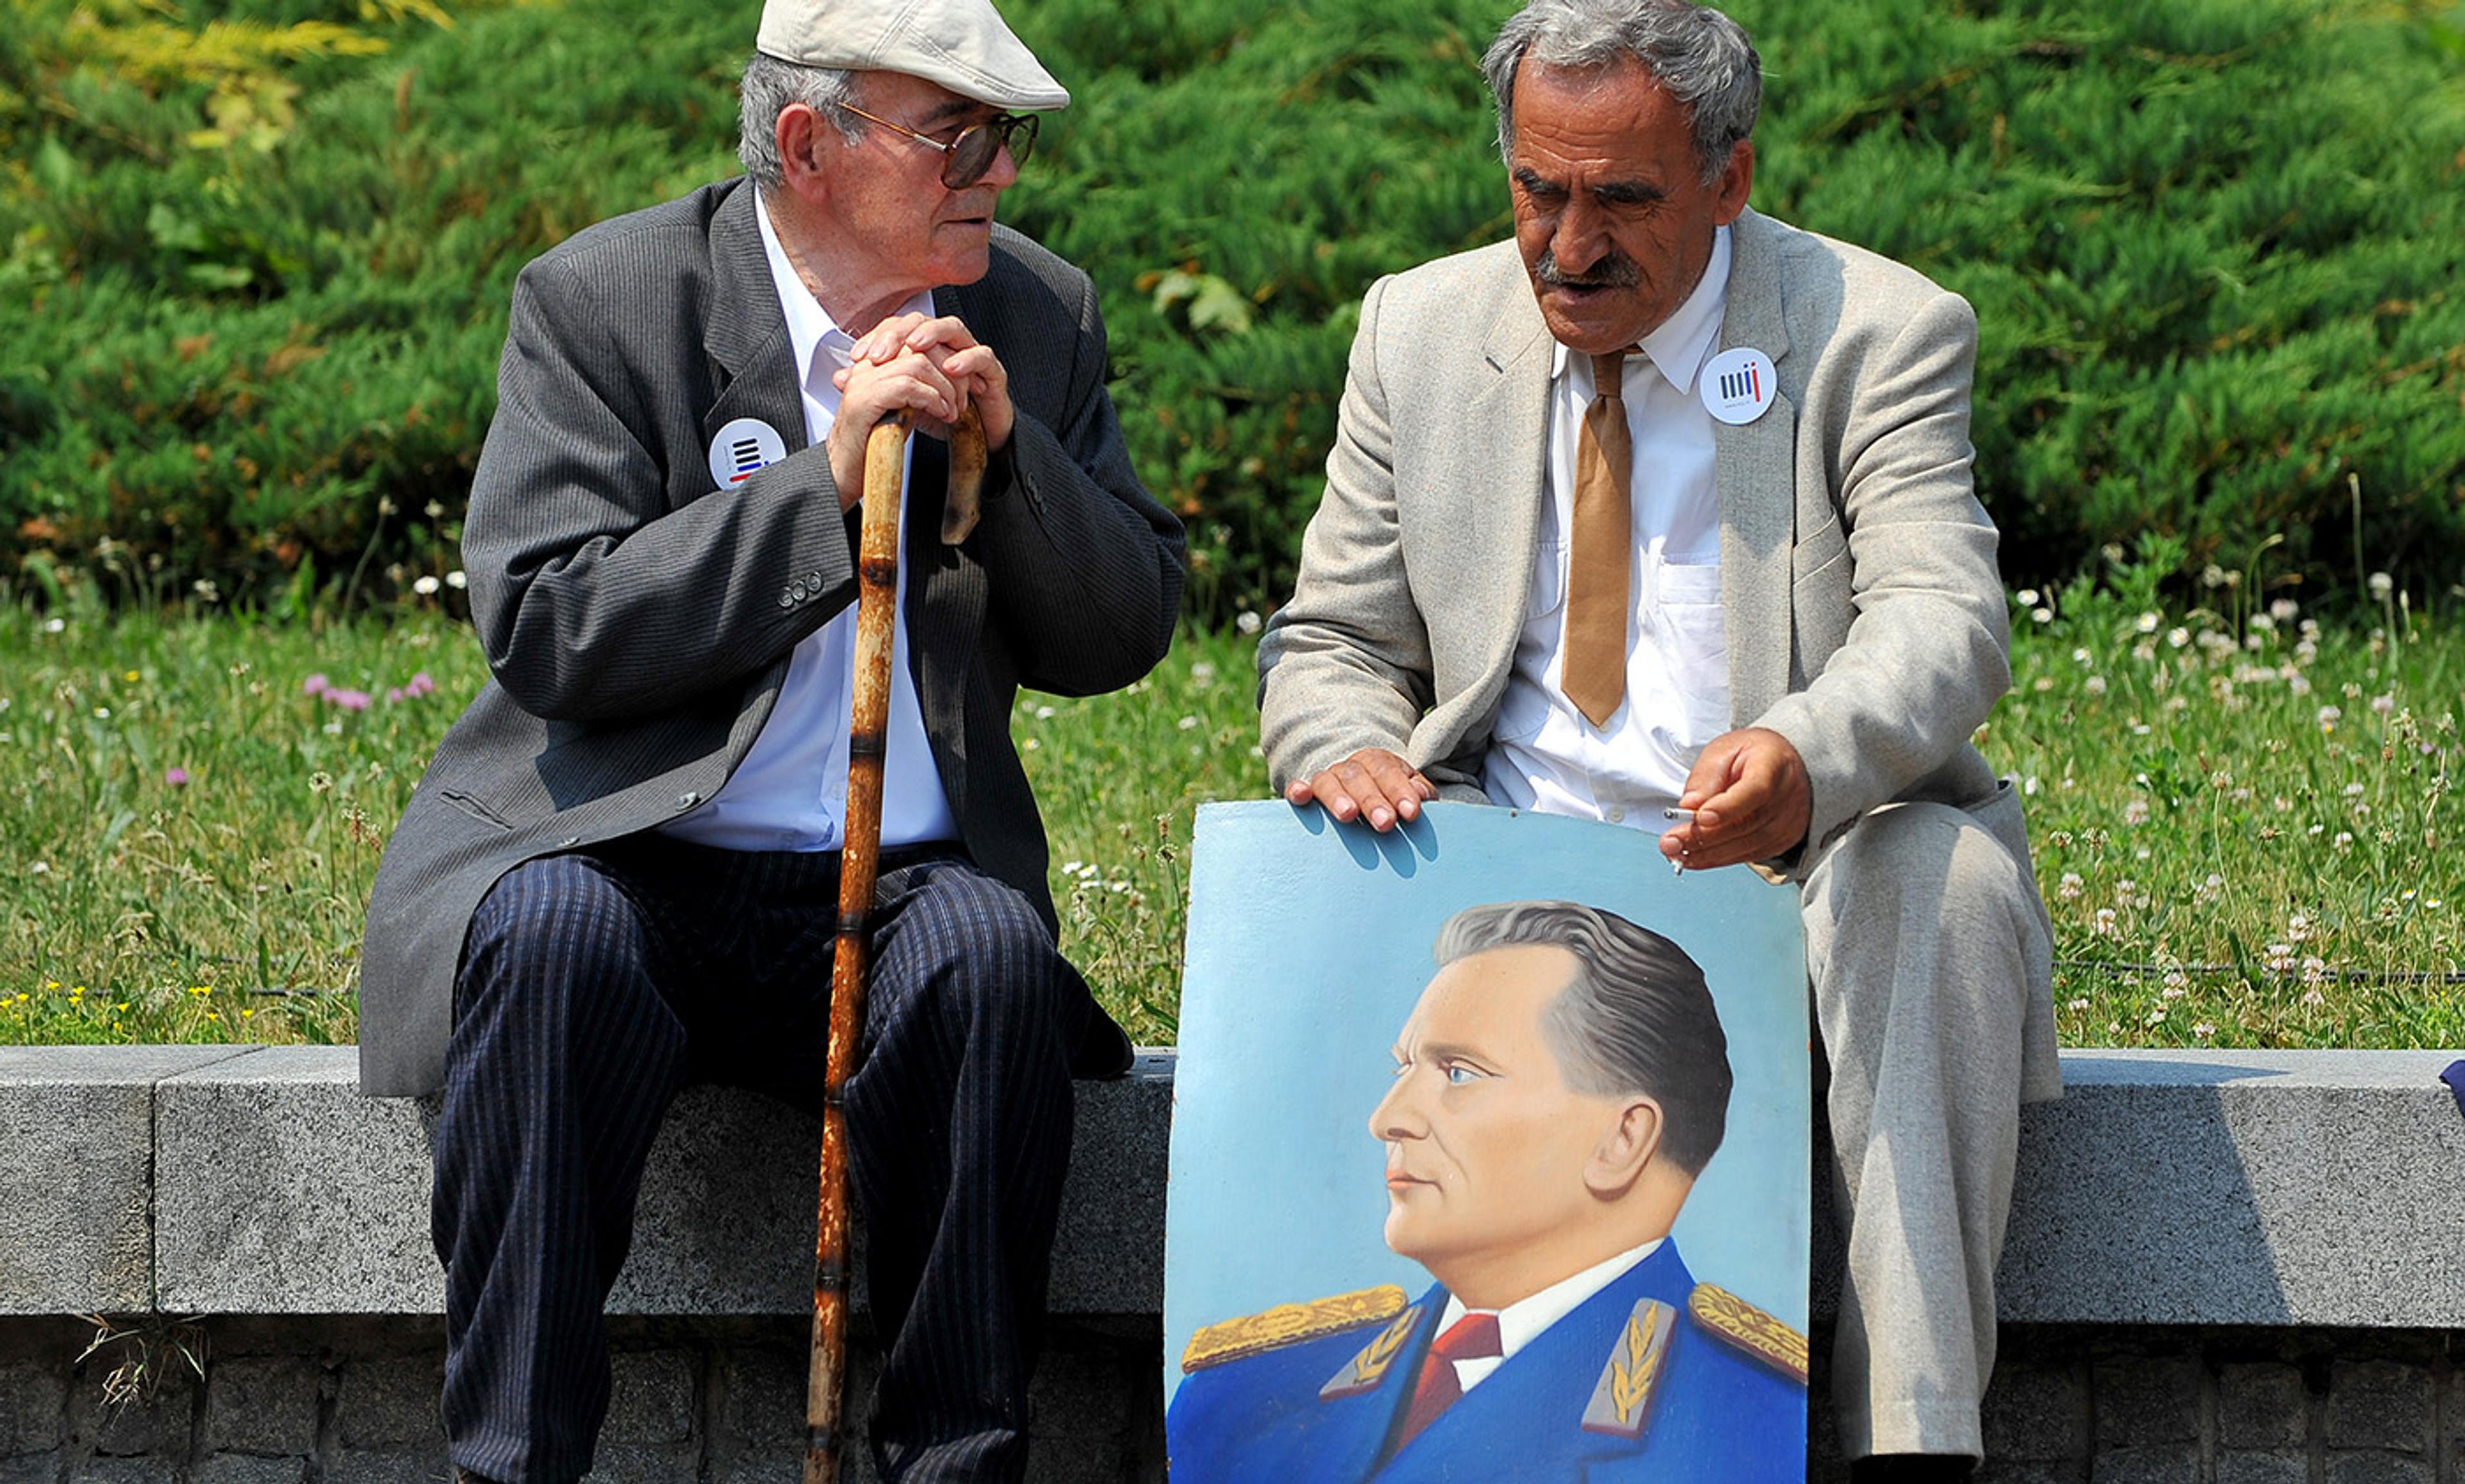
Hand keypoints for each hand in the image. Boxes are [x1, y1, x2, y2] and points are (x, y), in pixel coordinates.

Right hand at [827, 341, 965, 509]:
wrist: (843, 474)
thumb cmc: (872, 447)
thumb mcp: (901, 412)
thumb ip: (917, 393)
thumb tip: (949, 384)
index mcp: (874, 366)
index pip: (913, 341)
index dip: (944, 358)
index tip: (962, 383)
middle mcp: (866, 368)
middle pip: (919, 347)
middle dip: (949, 372)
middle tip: (962, 398)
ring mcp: (863, 382)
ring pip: (917, 363)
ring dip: (944, 387)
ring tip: (952, 409)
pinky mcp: (864, 400)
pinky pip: (907, 386)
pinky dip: (932, 398)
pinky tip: (941, 413)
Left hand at [838, 312, 1014, 447]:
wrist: (978, 442)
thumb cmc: (941, 417)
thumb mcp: (899, 402)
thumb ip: (873, 387)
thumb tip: (838, 377)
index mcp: (925, 349)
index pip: (899, 328)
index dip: (878, 336)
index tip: (858, 355)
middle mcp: (947, 346)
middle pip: (922, 322)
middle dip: (900, 334)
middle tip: (881, 353)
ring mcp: (971, 355)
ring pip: (953, 328)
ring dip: (933, 334)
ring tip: (915, 347)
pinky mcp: (993, 373)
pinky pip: (983, 356)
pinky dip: (968, 358)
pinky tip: (951, 367)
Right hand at [1285, 747, 1434, 831]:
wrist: (1361, 787)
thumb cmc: (1389, 796)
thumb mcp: (1408, 791)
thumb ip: (1418, 792)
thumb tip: (1421, 796)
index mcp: (1378, 763)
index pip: (1388, 771)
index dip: (1399, 790)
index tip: (1411, 812)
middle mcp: (1350, 768)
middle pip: (1359, 778)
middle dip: (1373, 800)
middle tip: (1386, 823)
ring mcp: (1328, 779)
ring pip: (1328, 782)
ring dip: (1338, 798)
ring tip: (1348, 815)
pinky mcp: (1308, 793)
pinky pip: (1298, 788)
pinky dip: (1298, 790)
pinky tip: (1300, 796)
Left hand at [1658, 727, 1811, 871]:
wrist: (1779, 764)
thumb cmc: (1750, 755)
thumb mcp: (1722, 751)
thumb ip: (1705, 777)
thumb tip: (1690, 806)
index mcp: (1774, 763)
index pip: (1756, 790)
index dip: (1728, 807)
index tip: (1701, 818)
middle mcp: (1787, 795)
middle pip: (1747, 824)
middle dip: (1703, 837)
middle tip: (1671, 843)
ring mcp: (1789, 821)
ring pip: (1746, 846)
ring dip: (1707, 854)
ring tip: (1676, 853)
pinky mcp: (1782, 840)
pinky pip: (1748, 855)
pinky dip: (1719, 858)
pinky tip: (1696, 857)